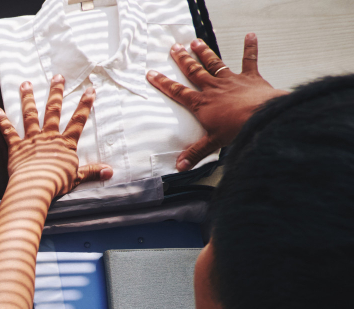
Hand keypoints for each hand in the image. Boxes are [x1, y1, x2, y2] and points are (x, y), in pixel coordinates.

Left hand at [0, 75, 111, 197]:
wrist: (36, 186)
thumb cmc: (57, 183)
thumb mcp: (77, 178)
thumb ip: (92, 172)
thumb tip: (110, 172)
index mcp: (65, 144)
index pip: (78, 121)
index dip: (85, 105)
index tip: (90, 89)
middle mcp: (48, 137)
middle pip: (53, 111)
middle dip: (56, 92)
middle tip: (57, 76)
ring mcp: (32, 140)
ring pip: (30, 116)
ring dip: (28, 99)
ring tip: (25, 84)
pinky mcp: (16, 147)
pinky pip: (9, 132)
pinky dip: (2, 121)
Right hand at [147, 34, 285, 170]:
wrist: (262, 116)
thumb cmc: (238, 128)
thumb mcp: (213, 143)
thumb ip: (195, 153)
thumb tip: (180, 166)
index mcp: (202, 104)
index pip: (178, 92)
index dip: (163, 83)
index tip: (153, 74)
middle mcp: (214, 88)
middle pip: (194, 71)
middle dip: (183, 60)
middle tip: (174, 49)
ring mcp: (231, 80)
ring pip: (214, 63)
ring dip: (204, 52)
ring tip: (196, 42)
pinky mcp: (250, 77)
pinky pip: (249, 60)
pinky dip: (250, 47)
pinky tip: (249, 36)